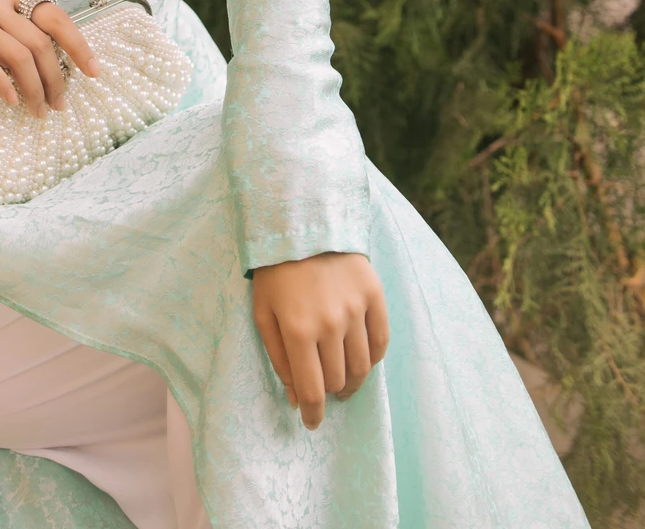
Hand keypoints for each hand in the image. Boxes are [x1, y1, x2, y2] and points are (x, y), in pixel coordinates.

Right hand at [0, 0, 99, 118]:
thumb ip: (25, 35)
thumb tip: (65, 70)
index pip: (55, 17)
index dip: (78, 45)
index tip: (93, 71)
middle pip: (38, 42)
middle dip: (54, 78)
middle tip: (58, 104)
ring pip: (17, 56)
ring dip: (33, 88)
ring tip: (37, 110)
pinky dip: (4, 85)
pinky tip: (12, 100)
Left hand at [253, 252, 388, 429]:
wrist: (303, 223)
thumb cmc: (276, 272)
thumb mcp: (263, 314)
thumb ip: (279, 359)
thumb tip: (297, 399)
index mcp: (298, 330)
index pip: (313, 390)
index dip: (312, 414)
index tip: (311, 422)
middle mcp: (330, 324)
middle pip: (338, 381)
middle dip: (328, 391)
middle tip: (322, 386)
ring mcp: (356, 309)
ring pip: (362, 367)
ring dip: (351, 381)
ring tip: (342, 380)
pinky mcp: (374, 296)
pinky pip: (381, 342)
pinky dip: (373, 358)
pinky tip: (361, 359)